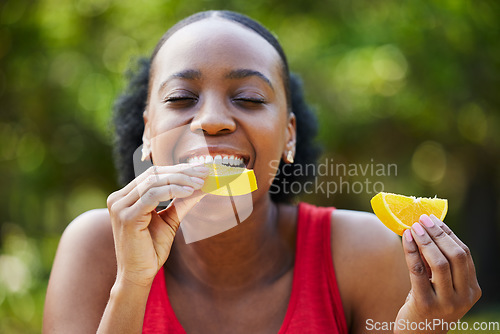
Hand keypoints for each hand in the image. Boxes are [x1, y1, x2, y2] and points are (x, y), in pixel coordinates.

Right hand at [106, 163, 208, 286]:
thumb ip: (182, 202)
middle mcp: (119, 198)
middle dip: (182, 171)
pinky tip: (190, 191)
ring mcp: (120, 206)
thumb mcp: (170, 220)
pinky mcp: (126, 217)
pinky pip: (152, 195)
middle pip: (154, 174)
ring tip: (200, 182)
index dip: (178, 169)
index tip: (201, 169)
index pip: (153, 173)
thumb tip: (202, 185)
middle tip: (204, 172)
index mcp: (125, 197)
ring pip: (154, 182)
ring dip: (181, 179)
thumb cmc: (151, 249)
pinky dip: (173, 190)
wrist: (138, 275)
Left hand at [395, 214, 480, 333]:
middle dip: (438, 234)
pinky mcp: (425, 305)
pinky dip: (411, 252)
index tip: (433, 219)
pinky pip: (418, 272)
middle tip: (422, 219)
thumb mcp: (440, 285)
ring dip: (425, 241)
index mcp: (472, 290)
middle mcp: (463, 297)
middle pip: (455, 256)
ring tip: (412, 227)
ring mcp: (446, 302)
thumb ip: (439, 263)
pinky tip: (405, 239)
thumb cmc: (428, 304)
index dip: (448, 234)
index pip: (464, 254)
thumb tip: (427, 228)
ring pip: (439, 263)